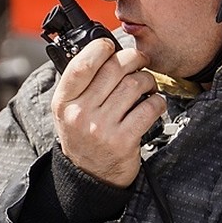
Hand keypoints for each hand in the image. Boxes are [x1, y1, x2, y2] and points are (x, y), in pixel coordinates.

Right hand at [50, 38, 164, 187]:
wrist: (91, 176)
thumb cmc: (84, 136)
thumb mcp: (69, 110)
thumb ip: (80, 84)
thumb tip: (105, 51)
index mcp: (63, 102)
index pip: (82, 65)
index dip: (100, 48)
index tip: (111, 46)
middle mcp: (80, 114)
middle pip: (114, 70)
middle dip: (133, 59)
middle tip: (140, 60)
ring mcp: (102, 128)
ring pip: (134, 85)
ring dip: (148, 80)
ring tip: (147, 85)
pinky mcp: (124, 140)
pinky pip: (149, 108)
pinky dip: (157, 101)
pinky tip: (154, 103)